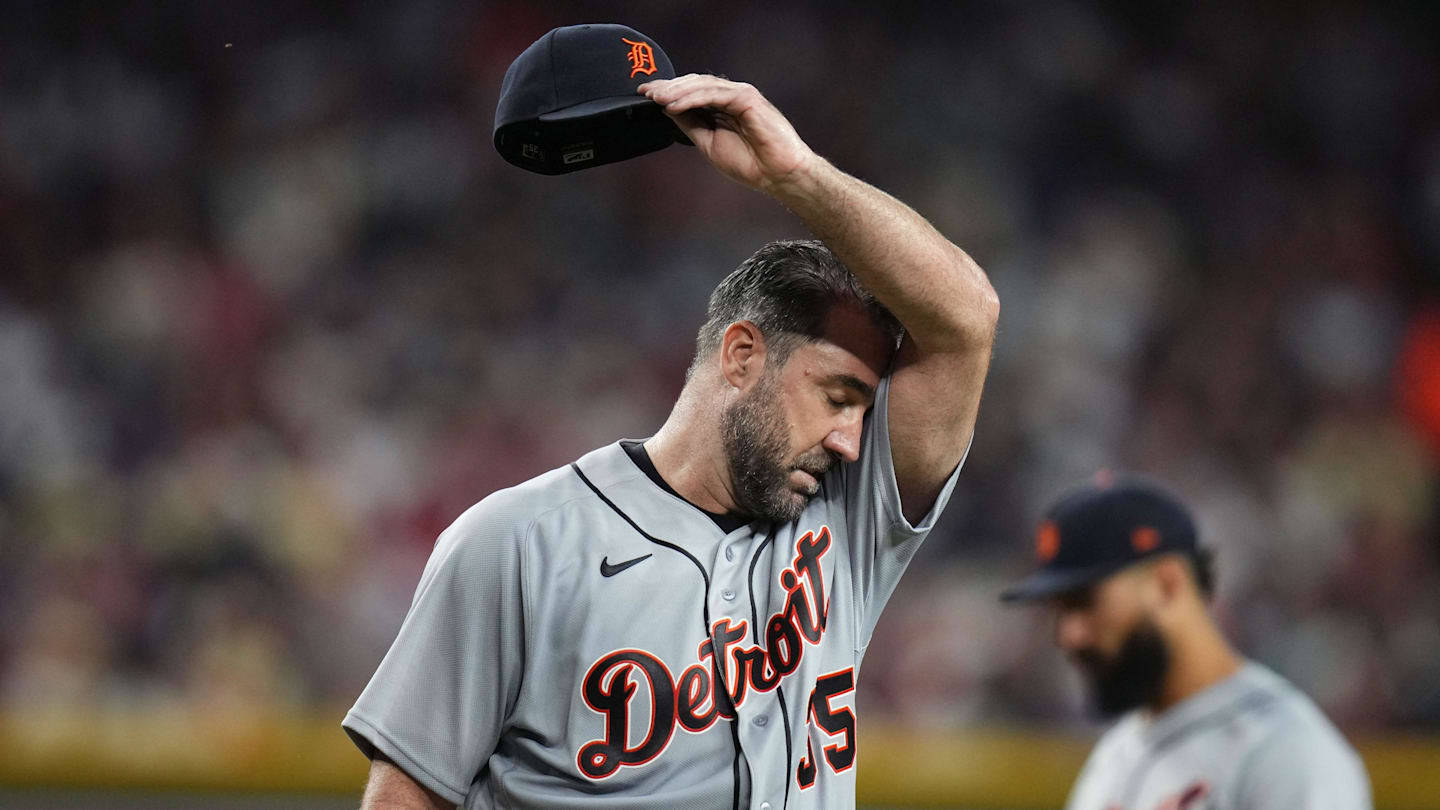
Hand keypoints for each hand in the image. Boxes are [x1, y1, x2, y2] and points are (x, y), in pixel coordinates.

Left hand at [638, 74, 819, 193]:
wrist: (778, 174)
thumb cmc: (751, 163)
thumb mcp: (709, 143)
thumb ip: (691, 125)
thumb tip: (668, 110)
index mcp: (722, 106)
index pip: (691, 92)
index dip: (667, 92)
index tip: (644, 96)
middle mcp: (730, 96)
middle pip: (694, 84)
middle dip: (667, 88)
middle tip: (645, 93)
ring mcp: (740, 95)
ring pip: (702, 85)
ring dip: (676, 91)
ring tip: (656, 99)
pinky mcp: (747, 98)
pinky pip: (715, 94)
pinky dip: (692, 98)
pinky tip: (674, 105)